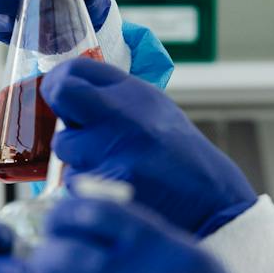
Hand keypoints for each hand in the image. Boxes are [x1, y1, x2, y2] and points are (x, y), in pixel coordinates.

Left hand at [43, 57, 257, 236]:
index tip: (61, 95)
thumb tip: (66, 92)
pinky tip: (116, 189)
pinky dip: (88, 187)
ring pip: (66, 148)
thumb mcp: (156, 112)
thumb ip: (115, 100)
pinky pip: (74, 182)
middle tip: (77, 128)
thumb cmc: (181, 159)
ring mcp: (114, 151)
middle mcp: (124, 115)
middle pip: (61, 94)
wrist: (213, 204)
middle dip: (62, 111)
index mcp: (136, 93)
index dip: (60, 81)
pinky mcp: (106, 186)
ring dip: (80, 158)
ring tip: (114, 167)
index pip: (75, 69)